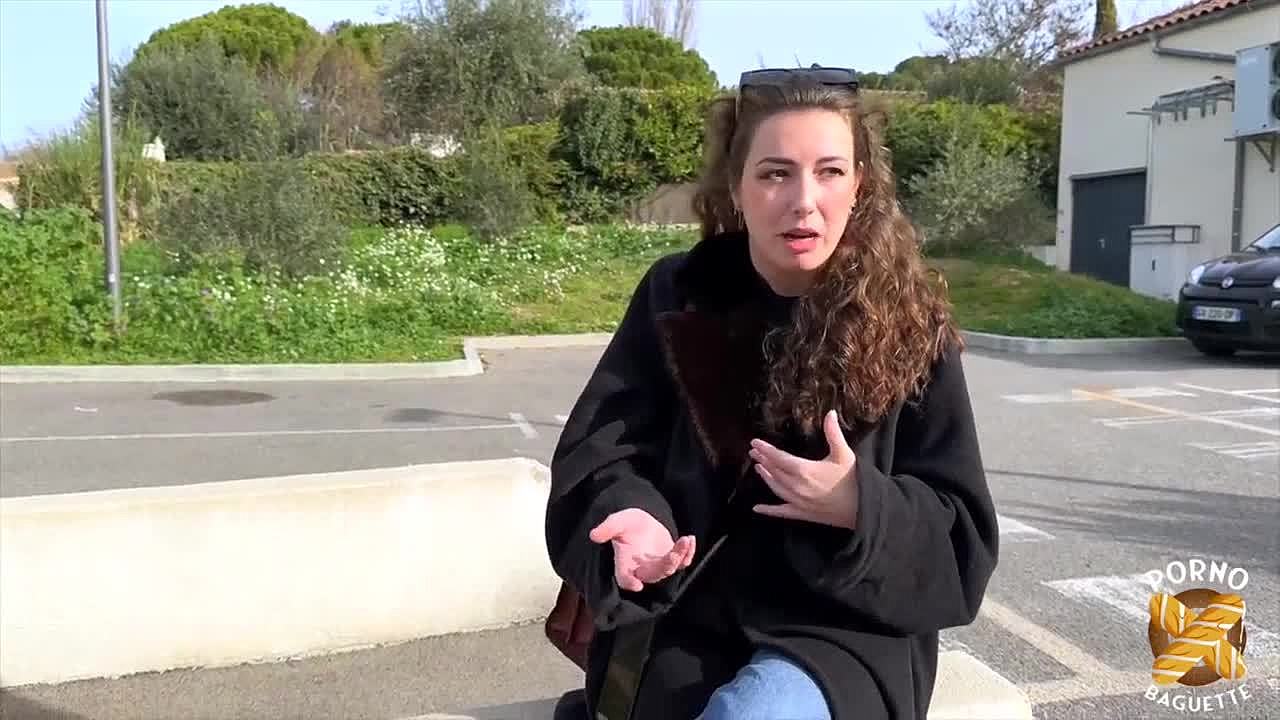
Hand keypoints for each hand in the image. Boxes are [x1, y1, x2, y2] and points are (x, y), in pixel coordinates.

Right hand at [589, 508, 695, 592]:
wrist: (641, 522)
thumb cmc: (627, 523)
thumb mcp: (618, 521)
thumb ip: (608, 528)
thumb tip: (594, 535)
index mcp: (624, 563)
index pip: (625, 578)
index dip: (629, 582)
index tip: (636, 586)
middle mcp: (641, 569)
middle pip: (653, 575)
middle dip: (666, 565)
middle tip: (674, 553)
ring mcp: (658, 566)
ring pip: (670, 568)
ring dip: (679, 556)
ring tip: (685, 540)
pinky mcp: (671, 560)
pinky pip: (681, 563)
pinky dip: (687, 554)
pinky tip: (690, 539)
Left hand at [749, 410, 858, 528]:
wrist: (863, 508)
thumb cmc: (853, 480)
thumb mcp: (844, 453)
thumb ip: (833, 433)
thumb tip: (830, 413)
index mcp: (804, 470)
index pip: (779, 457)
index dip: (766, 449)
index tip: (755, 442)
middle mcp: (797, 486)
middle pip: (774, 471)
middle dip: (763, 460)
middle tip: (754, 452)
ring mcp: (798, 501)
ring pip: (776, 488)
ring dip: (766, 477)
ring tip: (758, 468)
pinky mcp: (803, 514)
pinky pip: (781, 512)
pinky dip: (768, 510)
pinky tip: (757, 509)